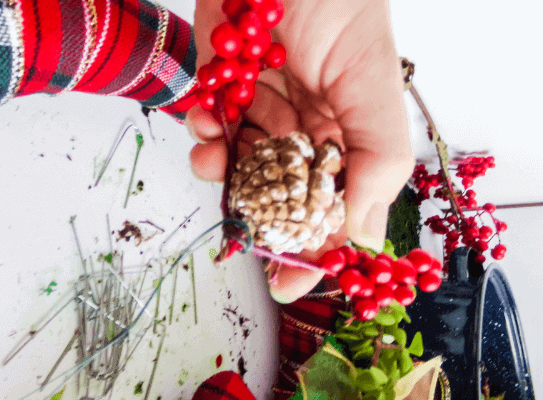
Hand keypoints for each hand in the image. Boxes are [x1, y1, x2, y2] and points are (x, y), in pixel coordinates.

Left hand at [186, 0, 414, 302]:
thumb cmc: (341, 4)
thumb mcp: (372, 84)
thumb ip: (377, 159)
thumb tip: (365, 236)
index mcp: (349, 134)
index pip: (334, 204)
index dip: (314, 247)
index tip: (290, 284)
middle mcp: (307, 126)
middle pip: (282, 192)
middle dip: (259, 213)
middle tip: (241, 231)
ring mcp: (265, 106)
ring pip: (241, 164)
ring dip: (222, 171)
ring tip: (213, 161)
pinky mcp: (226, 85)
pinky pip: (211, 125)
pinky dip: (202, 130)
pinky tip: (205, 118)